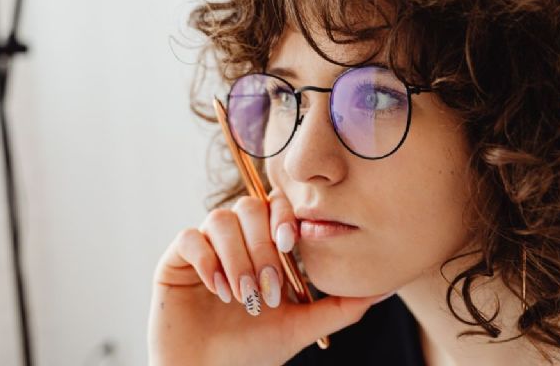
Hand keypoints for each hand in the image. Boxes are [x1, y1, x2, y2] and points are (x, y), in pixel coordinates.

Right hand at [147, 190, 389, 365]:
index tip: (292, 245)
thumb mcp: (302, 326)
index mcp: (262, 247)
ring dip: (237, 258)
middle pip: (248, 208)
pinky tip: (218, 290)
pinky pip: (189, 238)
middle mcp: (234, 241)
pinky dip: (207, 261)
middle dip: (262, 247)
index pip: (275, 208)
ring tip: (243, 296)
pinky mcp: (175, 260)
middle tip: (267, 289)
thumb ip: (341, 307)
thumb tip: (383, 289)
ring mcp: (204, 248)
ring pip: (220, 220)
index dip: (284, 217)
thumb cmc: (252, 352)